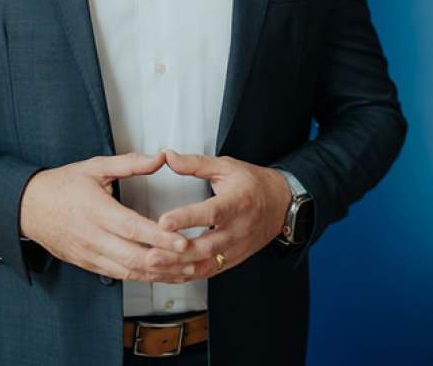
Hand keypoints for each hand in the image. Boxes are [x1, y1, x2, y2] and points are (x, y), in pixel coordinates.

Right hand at [19, 152, 194, 282]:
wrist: (26, 207)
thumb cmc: (61, 184)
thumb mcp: (95, 167)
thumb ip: (130, 163)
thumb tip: (160, 157)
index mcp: (96, 210)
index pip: (133, 228)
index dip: (159, 237)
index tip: (182, 240)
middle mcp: (93, 236)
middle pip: (133, 256)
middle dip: (165, 261)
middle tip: (192, 260)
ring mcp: (89, 254)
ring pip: (127, 271)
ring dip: (157, 274)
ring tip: (184, 271)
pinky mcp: (86, 264)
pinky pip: (117, 275)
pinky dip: (141, 277)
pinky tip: (160, 275)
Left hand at [151, 149, 291, 278]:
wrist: (281, 205)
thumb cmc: (254, 185)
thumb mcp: (227, 167)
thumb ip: (196, 164)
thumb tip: (169, 157)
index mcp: (237, 203)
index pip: (211, 213)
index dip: (187, 218)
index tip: (164, 221)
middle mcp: (237, 229)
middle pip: (206, 246)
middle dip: (177, 253)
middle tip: (151, 253)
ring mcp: (235, 248)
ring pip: (205, 264)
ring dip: (177, 268)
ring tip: (153, 266)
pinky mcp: (232, 260)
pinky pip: (207, 272)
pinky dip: (185, 275)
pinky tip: (166, 274)